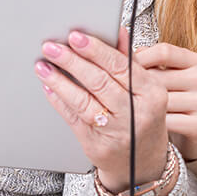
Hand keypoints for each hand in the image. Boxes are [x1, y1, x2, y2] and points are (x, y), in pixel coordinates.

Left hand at [37, 27, 169, 193]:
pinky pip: (73, 118)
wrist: (142, 163)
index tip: (76, 37)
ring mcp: (116, 132)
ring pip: (83, 101)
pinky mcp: (96, 144)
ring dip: (60, 81)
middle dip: (73, 62)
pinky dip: (59, 101)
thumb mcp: (147, 90)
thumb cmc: (143, 119)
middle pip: (99, 82)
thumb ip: (130, 62)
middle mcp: (135, 113)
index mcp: (152, 93)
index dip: (96, 50)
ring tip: (44, 66)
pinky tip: (49, 87)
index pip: (120, 66)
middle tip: (53, 47)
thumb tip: (119, 32)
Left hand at [134, 42, 196, 160]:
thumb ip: (146, 61)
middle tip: (123, 95)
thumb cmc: (172, 99)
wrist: (193, 131)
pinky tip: (147, 125)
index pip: (164, 52)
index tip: (123, 68)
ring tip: (133, 111)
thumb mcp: (163, 76)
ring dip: (144, 109)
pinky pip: (168, 122)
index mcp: (193, 61)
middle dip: (137, 88)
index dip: (140, 60)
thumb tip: (118, 44)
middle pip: (159, 78)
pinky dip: (153, 125)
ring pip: (162, 102)